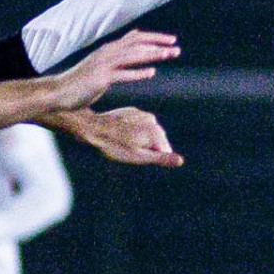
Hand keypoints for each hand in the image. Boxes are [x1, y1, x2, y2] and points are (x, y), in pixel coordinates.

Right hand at [46, 30, 179, 111]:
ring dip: (153, 54)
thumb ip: (115, 61)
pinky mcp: (100, 78)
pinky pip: (122, 74)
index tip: (171, 41)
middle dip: (158, 44)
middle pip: (137, 43)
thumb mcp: (100, 67)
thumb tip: (129, 56)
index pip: (135, 38)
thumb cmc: (80, 83)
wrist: (58, 92)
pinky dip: (137, 73)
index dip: (154, 38)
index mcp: (108, 50)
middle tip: (176, 48)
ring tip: (169, 55)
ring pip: (132, 55)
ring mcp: (103, 65)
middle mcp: (107, 53)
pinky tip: (151, 73)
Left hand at [55, 106, 183, 167]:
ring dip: (140, 140)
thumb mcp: (138, 156)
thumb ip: (160, 158)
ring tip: (122, 143)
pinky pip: (139, 126)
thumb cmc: (114, 146)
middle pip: (157, 142)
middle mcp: (152, 120)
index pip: (165, 151)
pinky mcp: (132, 112)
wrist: (92, 128)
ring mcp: (142, 115)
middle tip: (126, 151)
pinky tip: (120, 135)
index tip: (135, 156)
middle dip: (146, 148)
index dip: (152, 158)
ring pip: (148, 134)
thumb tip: (181, 161)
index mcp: (155, 132)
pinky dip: (133, 132)